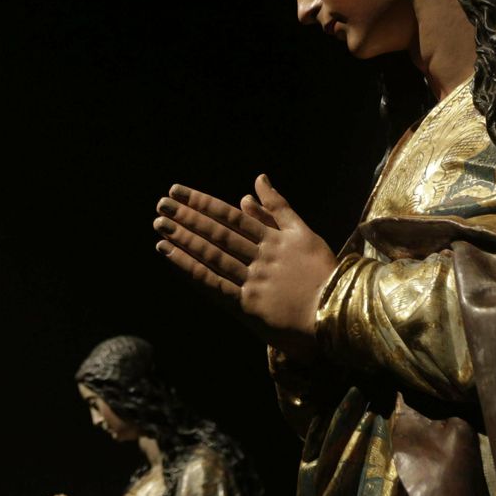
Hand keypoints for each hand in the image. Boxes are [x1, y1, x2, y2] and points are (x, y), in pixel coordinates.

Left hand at [153, 174, 337, 359]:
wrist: (335, 314)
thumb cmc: (322, 273)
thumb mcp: (304, 234)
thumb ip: (278, 208)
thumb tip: (255, 182)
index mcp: (275, 238)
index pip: (231, 216)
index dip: (202, 203)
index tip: (178, 192)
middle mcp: (261, 257)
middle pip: (218, 233)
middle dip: (187, 217)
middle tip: (161, 204)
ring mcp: (253, 281)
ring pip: (213, 255)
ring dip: (184, 240)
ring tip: (160, 225)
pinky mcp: (247, 305)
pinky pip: (213, 283)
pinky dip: (190, 269)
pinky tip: (170, 255)